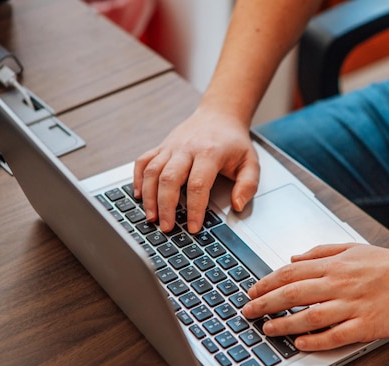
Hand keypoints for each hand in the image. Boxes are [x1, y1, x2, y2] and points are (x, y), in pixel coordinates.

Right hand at [133, 106, 259, 232]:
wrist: (220, 114)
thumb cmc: (234, 142)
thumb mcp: (250, 162)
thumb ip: (248, 185)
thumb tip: (237, 205)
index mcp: (210, 152)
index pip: (198, 184)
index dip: (194, 209)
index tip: (193, 227)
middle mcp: (187, 148)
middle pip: (169, 179)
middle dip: (166, 206)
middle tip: (167, 227)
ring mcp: (171, 146)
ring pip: (152, 171)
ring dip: (149, 196)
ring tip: (151, 217)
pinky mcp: (161, 146)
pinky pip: (143, 161)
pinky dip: (137, 179)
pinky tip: (139, 195)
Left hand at [242, 243, 388, 350]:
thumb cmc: (388, 264)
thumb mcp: (352, 247)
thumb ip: (320, 252)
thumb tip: (293, 258)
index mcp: (335, 265)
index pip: (291, 273)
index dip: (267, 282)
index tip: (252, 291)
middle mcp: (340, 283)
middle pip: (293, 294)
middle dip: (265, 303)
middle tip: (247, 312)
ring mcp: (353, 305)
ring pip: (310, 316)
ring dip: (285, 323)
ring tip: (267, 329)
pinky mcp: (366, 325)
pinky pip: (335, 335)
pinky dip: (315, 341)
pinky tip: (300, 343)